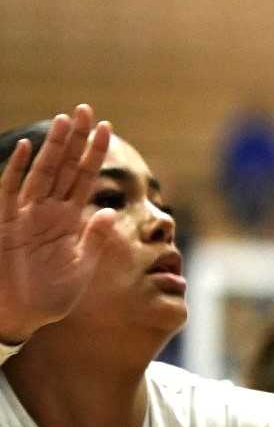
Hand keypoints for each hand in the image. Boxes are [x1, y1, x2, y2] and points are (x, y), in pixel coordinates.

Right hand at [0, 106, 115, 343]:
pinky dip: (18, 170)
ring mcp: (25, 214)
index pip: (85, 178)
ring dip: (53, 147)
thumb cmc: (50, 296)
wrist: (20, 316)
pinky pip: (10, 191)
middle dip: (75, 139)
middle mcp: (48, 210)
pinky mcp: (4, 222)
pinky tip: (28, 149)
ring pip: (42, 172)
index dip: (96, 153)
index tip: (107, 127)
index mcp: (70, 219)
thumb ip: (95, 240)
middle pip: (65, 167)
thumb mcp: (81, 269)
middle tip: (86, 110)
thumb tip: (111, 213)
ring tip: (64, 120)